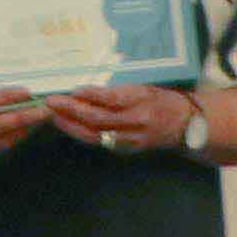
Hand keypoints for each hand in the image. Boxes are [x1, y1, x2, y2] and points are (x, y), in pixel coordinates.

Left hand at [43, 81, 201, 154]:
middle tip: (51, 102)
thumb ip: (115, 91)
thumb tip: (83, 91)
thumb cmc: (160, 99)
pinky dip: (82, 133)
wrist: (186, 124)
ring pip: (96, 134)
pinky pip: (101, 142)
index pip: (112, 99)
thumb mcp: (142, 87)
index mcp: (142, 100)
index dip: (90, 95)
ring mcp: (132, 138)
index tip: (72, 90)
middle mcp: (137, 121)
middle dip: (72, 110)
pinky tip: (68, 126)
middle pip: (100, 118)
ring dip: (71, 125)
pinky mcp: (129, 149)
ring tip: (53, 115)